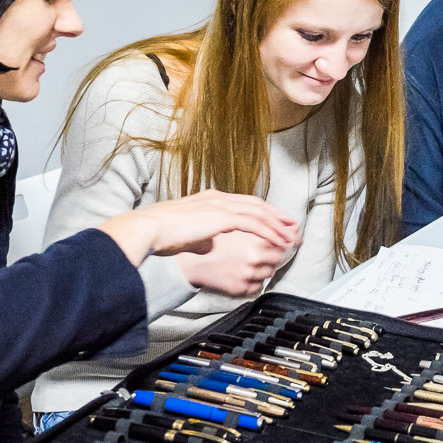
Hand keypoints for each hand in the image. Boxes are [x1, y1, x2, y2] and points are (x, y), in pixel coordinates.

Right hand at [96, 189, 297, 266]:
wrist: (149, 229)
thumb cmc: (160, 234)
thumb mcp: (186, 234)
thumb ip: (201, 236)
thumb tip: (209, 245)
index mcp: (210, 199)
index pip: (243, 203)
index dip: (263, 212)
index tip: (276, 221)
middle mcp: (217, 198)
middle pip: (256, 204)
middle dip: (276, 215)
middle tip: (293, 225)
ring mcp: (220, 205)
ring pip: (258, 213)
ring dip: (277, 226)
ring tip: (291, 236)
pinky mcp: (221, 217)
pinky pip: (253, 224)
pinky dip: (269, 232)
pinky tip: (279, 241)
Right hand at [176, 230, 291, 296]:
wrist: (191, 262)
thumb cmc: (212, 243)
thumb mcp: (237, 227)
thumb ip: (264, 226)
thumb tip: (293, 229)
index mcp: (253, 240)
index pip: (284, 241)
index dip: (285, 239)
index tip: (289, 239)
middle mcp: (253, 258)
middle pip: (279, 257)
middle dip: (273, 254)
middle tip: (260, 251)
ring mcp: (248, 275)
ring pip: (270, 272)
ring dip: (264, 268)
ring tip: (247, 262)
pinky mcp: (242, 289)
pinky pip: (259, 286)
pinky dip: (255, 281)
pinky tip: (242, 272)